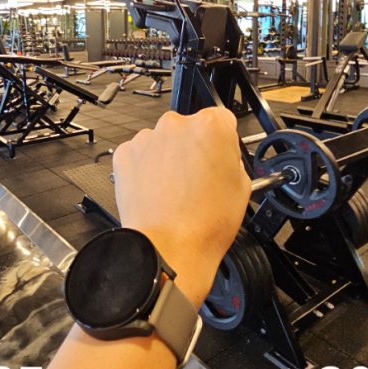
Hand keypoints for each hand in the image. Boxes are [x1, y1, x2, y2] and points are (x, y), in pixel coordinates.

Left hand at [112, 108, 250, 307]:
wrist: (169, 249)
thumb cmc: (204, 224)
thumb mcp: (242, 186)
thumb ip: (232, 158)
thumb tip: (224, 155)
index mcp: (210, 126)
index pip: (222, 119)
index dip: (223, 140)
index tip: (219, 155)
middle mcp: (176, 125)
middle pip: (189, 128)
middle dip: (193, 148)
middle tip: (198, 179)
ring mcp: (148, 139)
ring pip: (163, 142)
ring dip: (168, 158)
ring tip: (176, 191)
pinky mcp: (125, 154)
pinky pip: (140, 155)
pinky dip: (146, 168)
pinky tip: (157, 192)